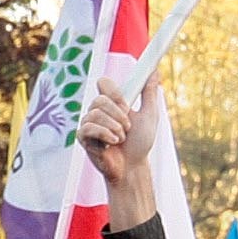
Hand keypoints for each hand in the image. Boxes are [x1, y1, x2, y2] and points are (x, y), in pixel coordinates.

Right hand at [77, 73, 160, 225]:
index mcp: (112, 103)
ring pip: (95, 114)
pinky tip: (111, 144)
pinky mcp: (83, 137)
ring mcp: (89, 123)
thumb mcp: (149, 115)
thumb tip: (155, 71)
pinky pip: (89, 127)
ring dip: (114, 128)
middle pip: (100, 99)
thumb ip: (149, 92)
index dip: (115, 92)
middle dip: (119, 115)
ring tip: (120, 139)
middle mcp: (98, 111)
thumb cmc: (140, 144)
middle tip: (127, 127)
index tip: (127, 105)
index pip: (104, 83)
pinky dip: (105, 135)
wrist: (132, 167)